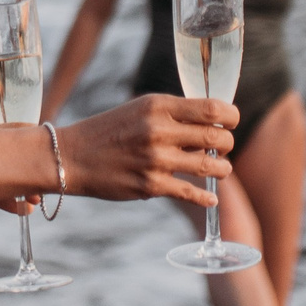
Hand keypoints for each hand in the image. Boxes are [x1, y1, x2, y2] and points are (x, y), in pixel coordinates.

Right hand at [60, 94, 236, 206]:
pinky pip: (191, 193)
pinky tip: (211, 198)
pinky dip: (206, 197)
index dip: (231, 116)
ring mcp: (156, 160)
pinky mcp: (150, 186)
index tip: (232, 122)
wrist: (72, 156)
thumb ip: (174, 114)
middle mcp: (159, 131)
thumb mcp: (141, 109)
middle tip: (223, 147)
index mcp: (158, 106)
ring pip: (209, 166)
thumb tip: (212, 123)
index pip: (212, 109)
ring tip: (221, 169)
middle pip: (216, 137)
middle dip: (227, 144)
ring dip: (222, 169)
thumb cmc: (110, 130)